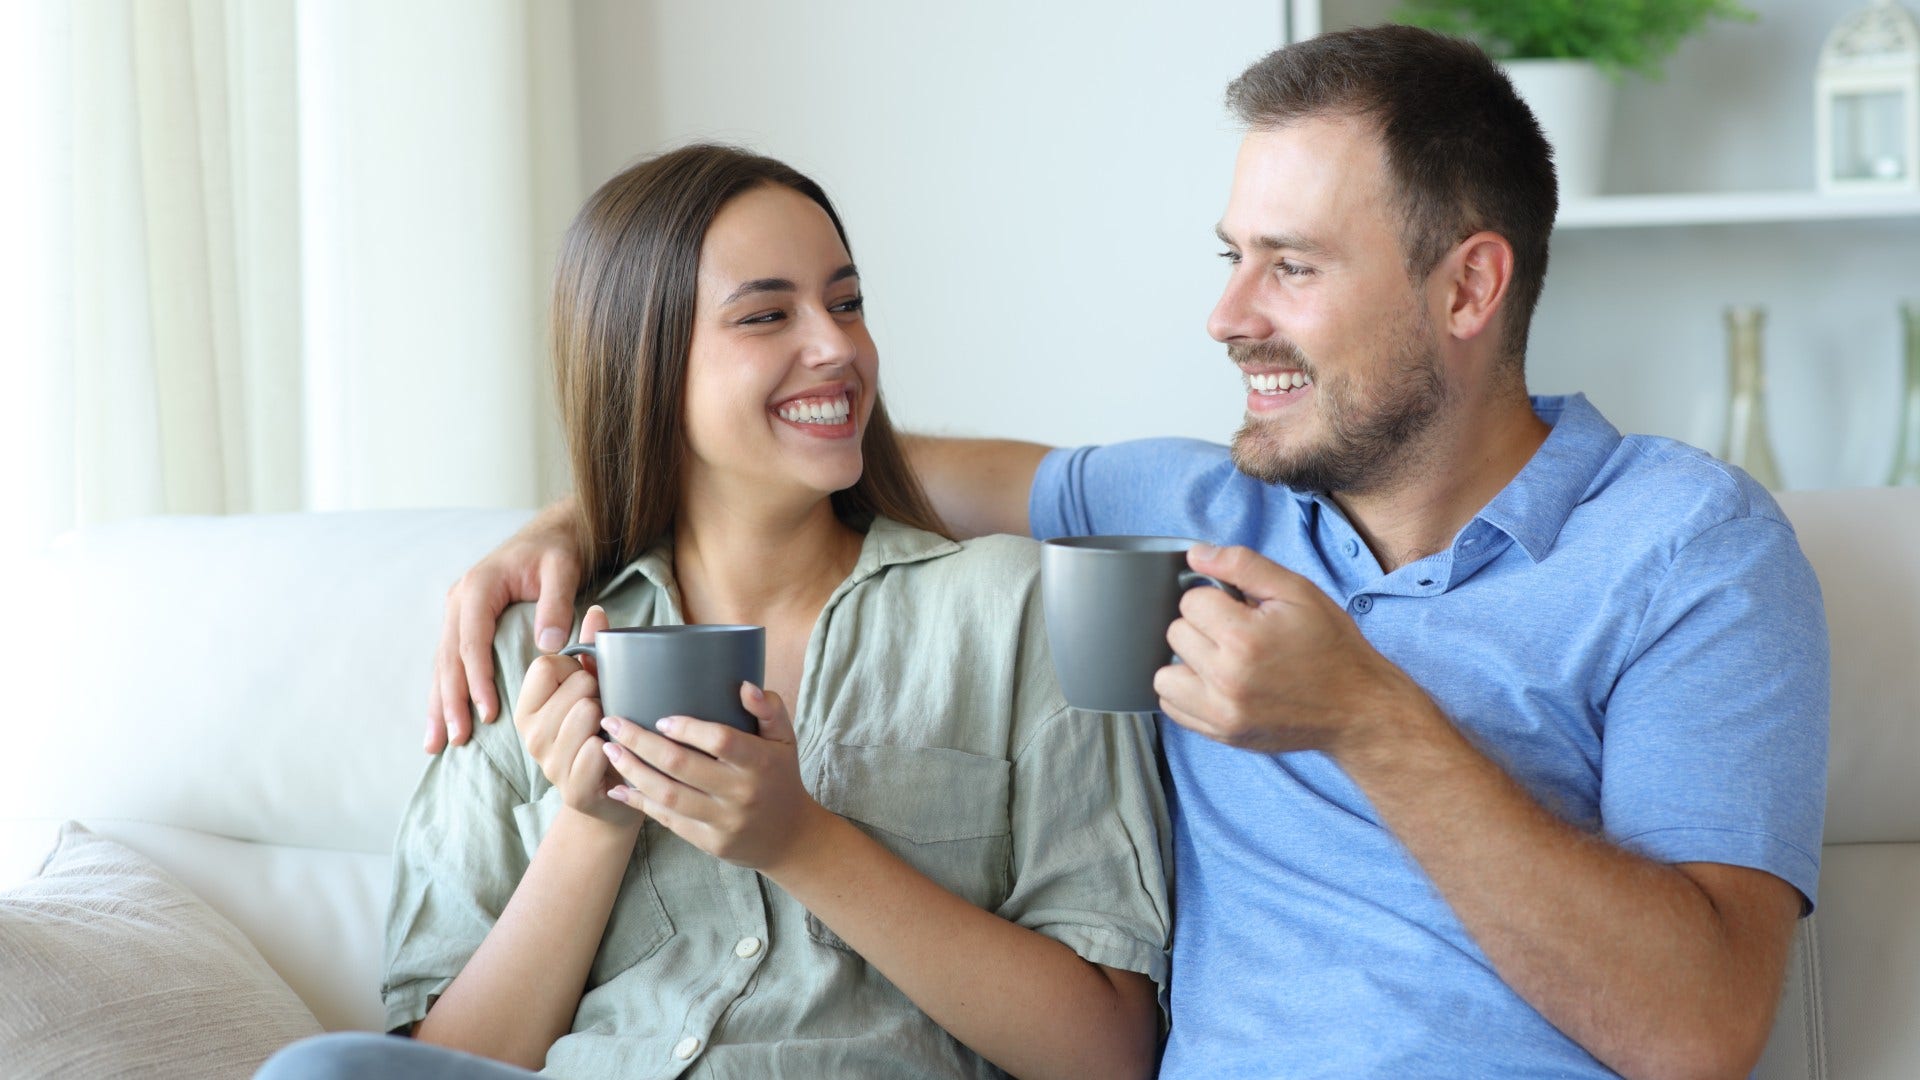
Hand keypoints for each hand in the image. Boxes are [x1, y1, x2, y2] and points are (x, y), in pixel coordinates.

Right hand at [428, 499, 582, 752]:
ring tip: (436, 744)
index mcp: (479, 587)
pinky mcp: (463, 622)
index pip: (472, 643)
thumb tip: (548, 644)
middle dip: (450, 702)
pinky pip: (450, 661)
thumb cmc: (557, 550)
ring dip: (439, 704)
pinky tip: (443, 719)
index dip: (478, 680)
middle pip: (449, 659)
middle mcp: (460, 601)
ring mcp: (457, 612)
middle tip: (455, 740)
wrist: (551, 532)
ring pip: (443, 664)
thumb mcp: (563, 569)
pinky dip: (445, 691)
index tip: (489, 713)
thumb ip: (556, 603)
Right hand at [513, 606, 638, 828]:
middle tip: (606, 713)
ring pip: (585, 714)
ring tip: (612, 732)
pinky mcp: (572, 791)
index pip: (545, 664)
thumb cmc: (605, 731)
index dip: (575, 668)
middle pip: (574, 686)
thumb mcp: (597, 686)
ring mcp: (549, 766)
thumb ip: (593, 649)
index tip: (587, 685)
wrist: (618, 795)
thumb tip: (596, 610)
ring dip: (610, 719)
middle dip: (600, 692)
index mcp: (529, 707)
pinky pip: (594, 751)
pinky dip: (614, 748)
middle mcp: (530, 735)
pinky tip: (616, 754)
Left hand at [598, 683, 825, 870]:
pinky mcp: (709, 843)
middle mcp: (741, 793)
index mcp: (761, 762)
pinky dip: (640, 802)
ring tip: (609, 749)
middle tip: (612, 722)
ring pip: (668, 795)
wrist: (789, 838)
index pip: (721, 741)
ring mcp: (724, 821)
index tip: (661, 718)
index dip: (689, 729)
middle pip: (682, 766)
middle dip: (640, 742)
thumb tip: (743, 685)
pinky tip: (618, 786)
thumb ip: (768, 709)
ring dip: (633, 771)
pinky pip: (668, 820)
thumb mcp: (785, 740)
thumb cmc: (781, 777)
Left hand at [1153, 543, 1427, 757]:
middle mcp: (1226, 679)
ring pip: (1164, 674)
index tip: (1242, 610)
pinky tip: (1218, 684)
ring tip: (1223, 660)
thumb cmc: (1331, 646)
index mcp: (1244, 638)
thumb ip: (1242, 565)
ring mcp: (1221, 712)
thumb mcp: (1297, 591)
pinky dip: (1188, 692)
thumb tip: (1195, 555)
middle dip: (1203, 627)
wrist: (1357, 707)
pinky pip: (1172, 707)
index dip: (1216, 598)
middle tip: (1239, 634)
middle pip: (1176, 634)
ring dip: (1188, 662)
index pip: (1190, 601)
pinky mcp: (1221, 734)